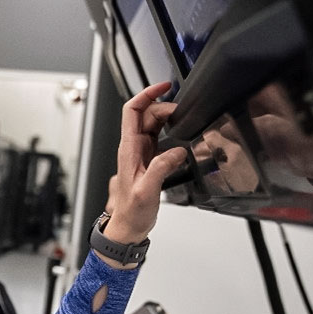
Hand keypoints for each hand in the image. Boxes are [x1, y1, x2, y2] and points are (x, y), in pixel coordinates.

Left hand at [104, 82, 187, 245]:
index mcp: (129, 149)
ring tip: (184, 121)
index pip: (131, 111)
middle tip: (183, 113)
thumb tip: (177, 151)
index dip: (146, 94)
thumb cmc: (131, 212)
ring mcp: (141, 153)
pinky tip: (182, 138)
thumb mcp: (146, 190)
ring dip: (168, 119)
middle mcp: (133, 148)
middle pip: (145, 114)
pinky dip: (171, 133)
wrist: (128, 226)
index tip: (163, 87)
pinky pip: (160, 138)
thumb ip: (161, 168)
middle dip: (164, 107)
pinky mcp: (149, 160)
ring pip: (153, 125)